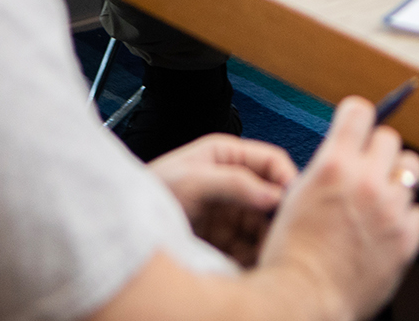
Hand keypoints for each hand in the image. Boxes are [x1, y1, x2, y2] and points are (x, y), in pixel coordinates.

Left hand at [149, 134, 296, 266]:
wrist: (122, 229)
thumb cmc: (148, 192)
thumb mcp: (192, 180)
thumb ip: (234, 182)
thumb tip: (274, 194)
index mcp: (226, 155)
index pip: (271, 161)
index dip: (287, 179)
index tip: (296, 202)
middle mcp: (232, 183)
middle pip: (272, 197)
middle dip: (280, 215)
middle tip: (286, 233)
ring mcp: (229, 212)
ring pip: (264, 225)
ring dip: (270, 239)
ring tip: (272, 252)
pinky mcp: (224, 240)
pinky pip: (250, 247)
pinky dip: (257, 257)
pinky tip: (256, 263)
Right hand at [256, 97, 418, 320]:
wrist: (303, 298)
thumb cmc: (292, 254)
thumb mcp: (298, 194)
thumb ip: (327, 167)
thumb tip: (346, 152)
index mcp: (334, 165)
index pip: (361, 111)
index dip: (358, 117)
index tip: (359, 125)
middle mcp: (366, 181)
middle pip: (390, 139)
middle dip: (378, 152)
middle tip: (367, 170)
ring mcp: (390, 210)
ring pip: (411, 171)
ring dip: (396, 181)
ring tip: (380, 200)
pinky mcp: (407, 238)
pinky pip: (418, 211)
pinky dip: (404, 217)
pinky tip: (385, 229)